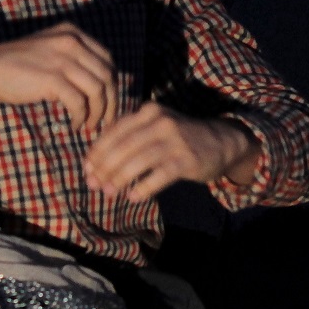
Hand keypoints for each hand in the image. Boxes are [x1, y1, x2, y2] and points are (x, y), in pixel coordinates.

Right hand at [0, 23, 118, 131]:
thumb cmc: (15, 64)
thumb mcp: (49, 51)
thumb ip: (72, 61)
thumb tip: (97, 88)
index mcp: (73, 34)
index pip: (108, 59)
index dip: (113, 84)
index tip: (111, 103)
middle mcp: (72, 42)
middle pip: (108, 75)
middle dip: (112, 101)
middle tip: (107, 121)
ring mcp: (63, 59)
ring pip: (98, 90)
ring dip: (99, 112)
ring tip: (90, 125)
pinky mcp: (52, 79)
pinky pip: (79, 103)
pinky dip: (81, 117)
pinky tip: (74, 125)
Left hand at [84, 102, 261, 201]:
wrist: (221, 141)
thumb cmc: (180, 137)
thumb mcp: (156, 127)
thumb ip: (129, 136)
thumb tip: (95, 162)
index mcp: (149, 111)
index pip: (115, 131)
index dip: (98, 151)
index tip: (87, 170)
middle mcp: (161, 121)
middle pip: (123, 146)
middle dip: (104, 168)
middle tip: (94, 185)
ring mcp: (175, 140)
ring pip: (138, 161)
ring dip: (120, 179)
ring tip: (110, 193)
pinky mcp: (186, 159)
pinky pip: (159, 176)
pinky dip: (143, 188)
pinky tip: (133, 197)